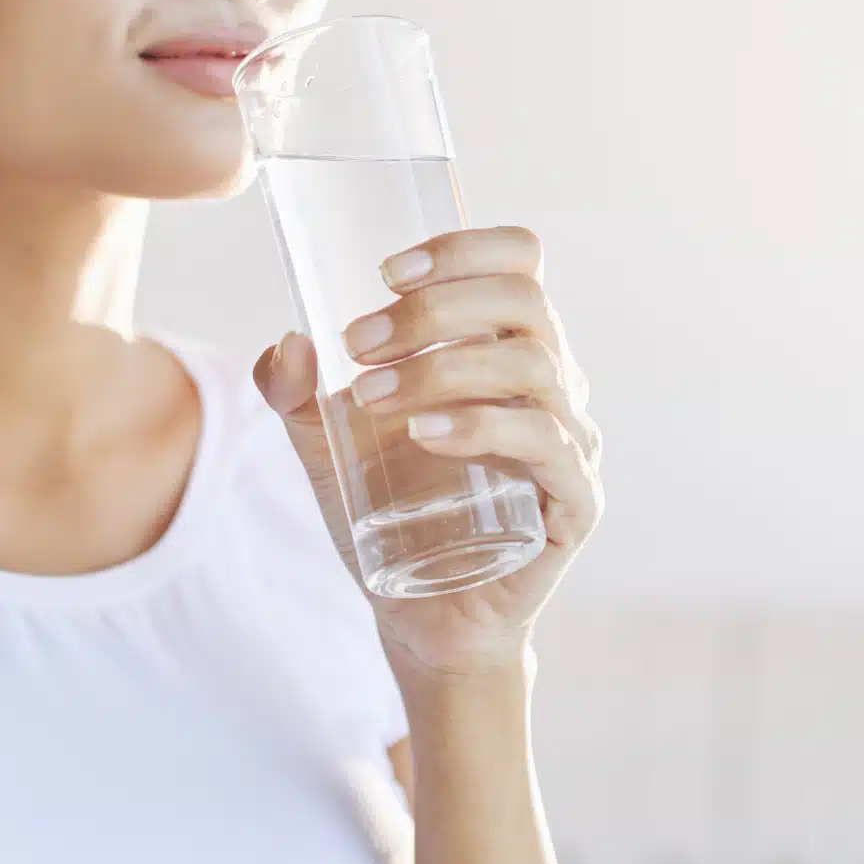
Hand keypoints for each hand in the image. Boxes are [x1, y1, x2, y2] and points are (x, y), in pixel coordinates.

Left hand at [253, 226, 603, 680]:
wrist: (427, 616)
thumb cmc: (392, 512)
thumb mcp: (325, 445)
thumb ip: (295, 394)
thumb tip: (288, 345)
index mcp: (506, 346)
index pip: (519, 260)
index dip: (463, 247)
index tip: (386, 272)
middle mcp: (552, 382)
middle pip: (524, 301)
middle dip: (435, 309)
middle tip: (359, 342)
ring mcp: (572, 440)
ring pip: (533, 368)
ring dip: (445, 367)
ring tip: (373, 395)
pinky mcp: (576, 501)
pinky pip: (547, 445)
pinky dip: (484, 428)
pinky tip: (426, 435)